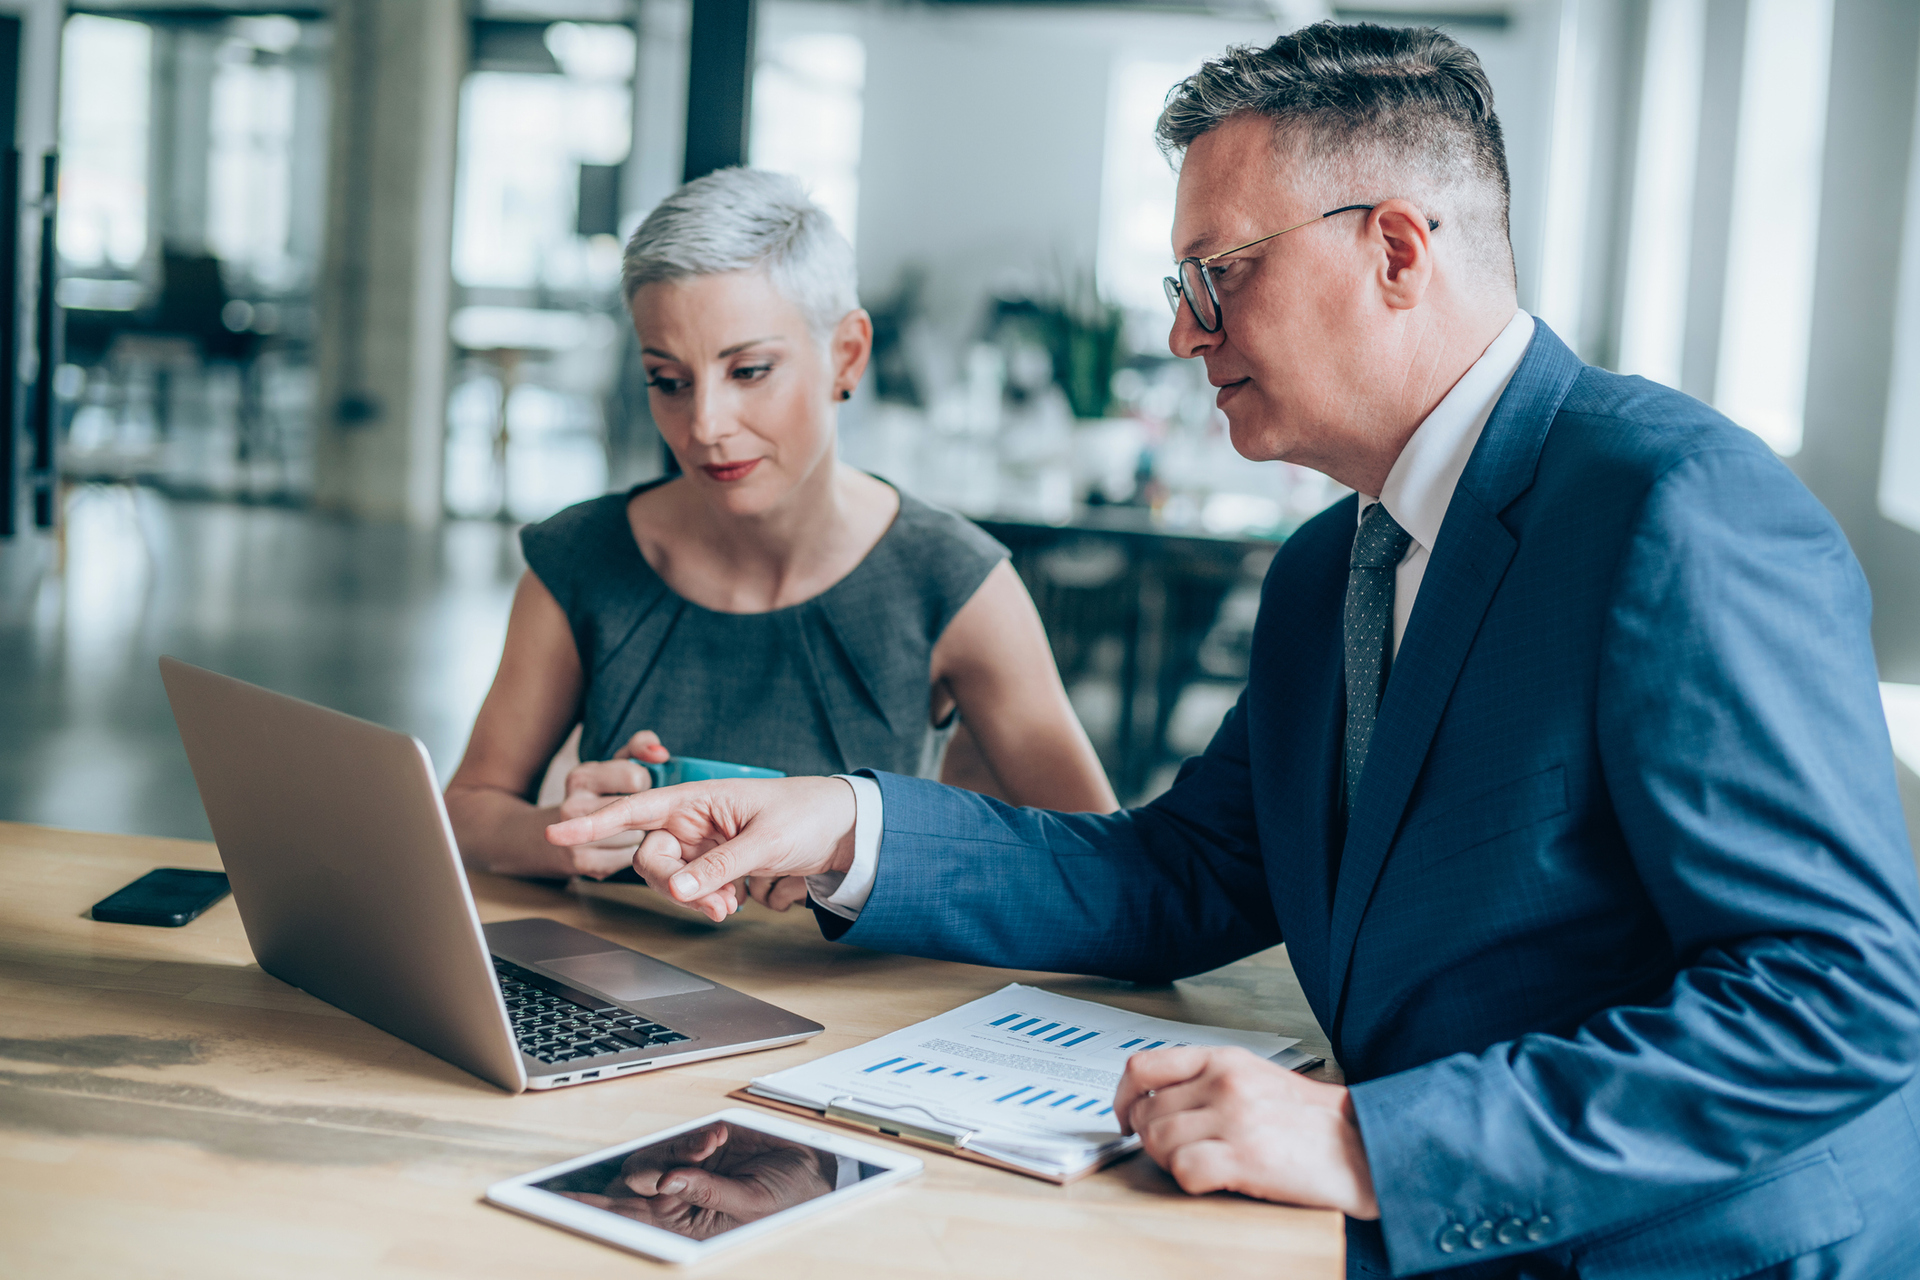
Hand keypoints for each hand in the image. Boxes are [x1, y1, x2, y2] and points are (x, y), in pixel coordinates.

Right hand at [544, 775, 856, 921]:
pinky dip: (717, 900)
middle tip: (716, 906)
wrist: (845, 831)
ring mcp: (706, 847)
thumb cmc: (808, 815)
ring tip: (734, 905)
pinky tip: (747, 896)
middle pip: (654, 860)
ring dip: (700, 899)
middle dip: (676, 887)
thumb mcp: (765, 841)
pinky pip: (703, 892)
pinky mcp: (720, 868)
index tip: (557, 830)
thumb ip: (719, 866)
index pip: (636, 809)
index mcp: (697, 799)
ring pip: (677, 882)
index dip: (596, 821)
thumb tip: (680, 889)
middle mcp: (695, 822)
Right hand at [549, 732, 673, 878]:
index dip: (645, 783)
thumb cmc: (601, 792)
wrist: (556, 834)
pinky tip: (619, 845)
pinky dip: (631, 853)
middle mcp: (572, 806)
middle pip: (637, 810)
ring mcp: (574, 838)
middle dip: (644, 811)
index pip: (636, 778)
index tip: (635, 786)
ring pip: (637, 837)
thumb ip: (641, 746)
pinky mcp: (585, 864)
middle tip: (631, 810)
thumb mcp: (616, 761)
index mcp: (581, 777)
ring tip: (625, 828)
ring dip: (641, 834)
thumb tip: (660, 753)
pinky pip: (629, 858)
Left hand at [558, 1121, 832, 1239]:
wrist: (816, 1174)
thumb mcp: (751, 1202)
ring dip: (683, 1145)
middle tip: (694, 1153)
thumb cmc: (787, 1200)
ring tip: (716, 1144)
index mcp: (682, 1224)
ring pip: (657, 1152)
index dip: (590, 1207)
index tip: (560, 1198)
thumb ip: (707, 1191)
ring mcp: (688, 1169)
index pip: (626, 1216)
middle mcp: (678, 1197)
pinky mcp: (702, 1146)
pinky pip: (683, 1135)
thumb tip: (669, 1181)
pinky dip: (699, 1133)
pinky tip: (719, 1137)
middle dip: (655, 1163)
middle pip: (636, 1179)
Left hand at [1115, 1046, 1377, 1218]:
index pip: (1142, 1067)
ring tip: (1198, 1165)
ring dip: (1168, 1161)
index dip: (1122, 1097)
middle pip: (1146, 1112)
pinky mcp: (1243, 1158)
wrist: (1363, 1146)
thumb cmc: (1309, 1120)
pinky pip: (1184, 1171)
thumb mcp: (1254, 1077)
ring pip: (1158, 1142)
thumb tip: (1154, 1100)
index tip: (1124, 1116)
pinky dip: (1190, 1180)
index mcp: (1223, 1060)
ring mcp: (1233, 1120)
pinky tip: (1214, 1179)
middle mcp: (1224, 1084)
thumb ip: (1206, 1080)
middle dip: (1151, 1139)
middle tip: (1176, 1152)